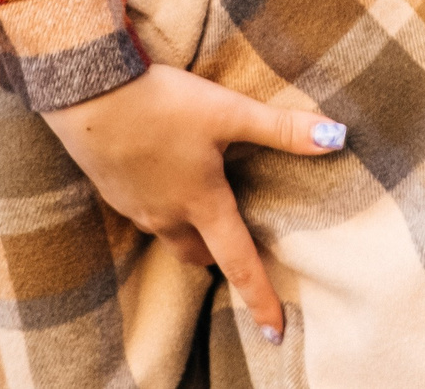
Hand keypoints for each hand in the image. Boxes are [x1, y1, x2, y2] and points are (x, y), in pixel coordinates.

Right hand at [42, 65, 346, 343]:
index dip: (260, 300)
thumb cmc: (162, 104)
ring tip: (201, 201)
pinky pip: (144, 211)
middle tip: (235, 243)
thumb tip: (337, 137)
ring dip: (188, 227)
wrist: (87, 91)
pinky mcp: (112, 189)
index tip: (275, 333)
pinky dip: (160, 202)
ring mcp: (135, 206)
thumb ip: (281, 128)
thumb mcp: (227, 112)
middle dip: (218, 254)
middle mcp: (167, 216)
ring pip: (169, 232)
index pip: (239, 264)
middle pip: (199, 253)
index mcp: (202, 205)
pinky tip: (161, 171)